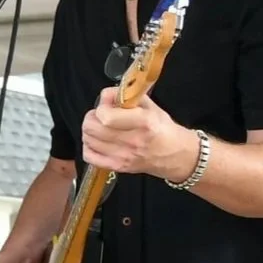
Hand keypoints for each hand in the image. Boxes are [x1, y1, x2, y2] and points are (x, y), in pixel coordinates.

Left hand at [81, 87, 197, 178]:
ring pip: (88, 141)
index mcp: (143, 122)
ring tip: (100, 128)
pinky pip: (89, 157)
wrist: (175, 155)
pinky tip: (98, 142)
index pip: (106, 117)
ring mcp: (123, 156)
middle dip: (92, 118)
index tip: (106, 106)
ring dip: (90, 131)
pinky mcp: (118, 167)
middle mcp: (132, 141)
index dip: (101, 108)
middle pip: (92, 129)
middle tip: (100, 116)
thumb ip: (126, 96)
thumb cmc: (162, 129)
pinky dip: (89, 147)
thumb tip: (106, 95)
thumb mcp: (150, 106)